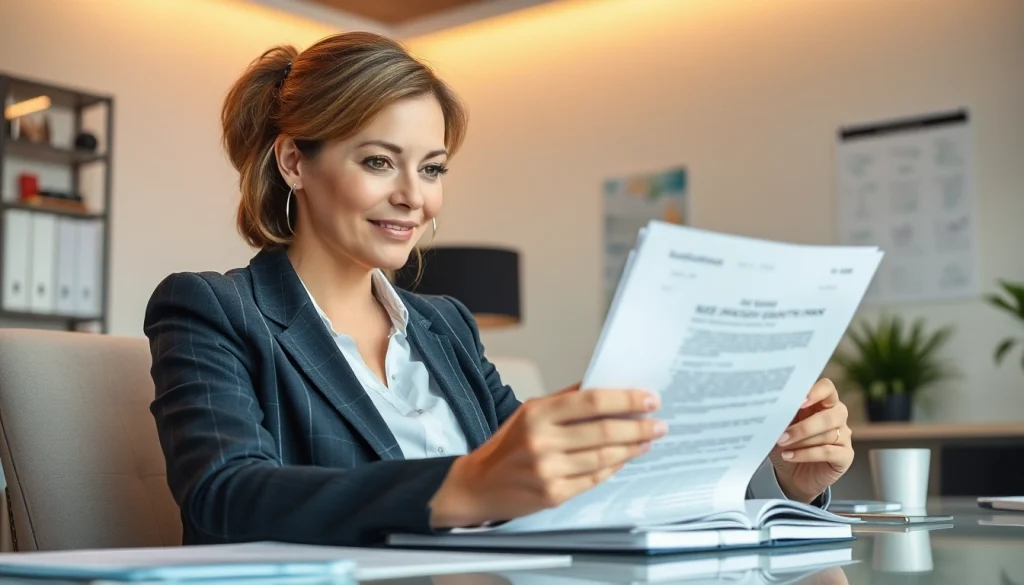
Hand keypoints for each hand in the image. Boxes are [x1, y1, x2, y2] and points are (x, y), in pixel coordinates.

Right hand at [429, 384, 665, 526]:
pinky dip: (614, 467)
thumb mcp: (530, 413)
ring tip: (647, 440)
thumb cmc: (507, 447)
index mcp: (537, 414)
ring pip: (604, 457)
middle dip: (638, 427)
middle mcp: (542, 441)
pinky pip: (595, 479)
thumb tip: (605, 384)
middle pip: (604, 431)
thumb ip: (567, 400)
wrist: (477, 486)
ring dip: (632, 448)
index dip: (625, 399)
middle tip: (658, 423)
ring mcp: (548, 471)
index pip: (592, 401)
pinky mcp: (553, 495)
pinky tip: (625, 458)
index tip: (649, 398)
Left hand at [769, 378, 853, 503]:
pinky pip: (829, 451)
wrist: (790, 475)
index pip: (827, 388)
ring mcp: (844, 436)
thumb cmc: (786, 445)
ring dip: (802, 441)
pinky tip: (790, 456)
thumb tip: (771, 406)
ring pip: (829, 434)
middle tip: (782, 436)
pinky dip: (806, 454)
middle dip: (805, 426)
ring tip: (782, 446)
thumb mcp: (779, 427)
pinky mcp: (845, 456)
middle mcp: (837, 416)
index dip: (816, 392)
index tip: (799, 402)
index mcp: (821, 403)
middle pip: (832, 413)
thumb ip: (781, 414)